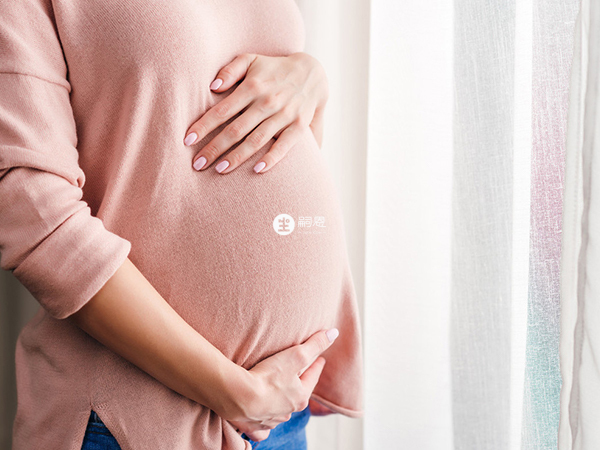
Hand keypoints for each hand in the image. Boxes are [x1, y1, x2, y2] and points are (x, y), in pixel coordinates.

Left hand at [184, 52, 328, 173]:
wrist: (312, 74)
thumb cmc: (273, 69)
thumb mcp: (251, 59)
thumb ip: (230, 70)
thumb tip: (212, 86)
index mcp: (253, 87)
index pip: (222, 111)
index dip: (204, 126)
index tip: (187, 140)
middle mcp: (267, 102)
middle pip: (235, 130)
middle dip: (214, 148)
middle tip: (197, 164)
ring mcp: (284, 116)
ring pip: (256, 140)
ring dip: (237, 157)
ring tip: (220, 170)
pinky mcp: (299, 127)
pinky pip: (284, 146)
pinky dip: (272, 159)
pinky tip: (257, 171)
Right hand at [224, 328, 339, 441]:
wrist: (238, 397)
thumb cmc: (268, 377)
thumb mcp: (296, 356)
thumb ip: (315, 344)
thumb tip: (334, 333)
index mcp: (300, 397)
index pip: (312, 378)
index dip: (316, 366)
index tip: (320, 359)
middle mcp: (288, 412)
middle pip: (297, 395)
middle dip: (299, 386)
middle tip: (299, 374)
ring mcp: (270, 420)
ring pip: (281, 412)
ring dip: (282, 403)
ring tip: (278, 392)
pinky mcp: (253, 426)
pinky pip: (262, 428)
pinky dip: (264, 424)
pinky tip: (263, 420)